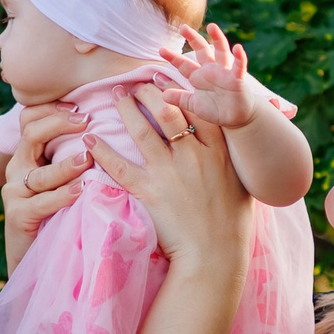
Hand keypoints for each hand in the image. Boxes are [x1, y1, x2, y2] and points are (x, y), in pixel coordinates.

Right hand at [2, 102, 92, 273]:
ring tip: (88, 158)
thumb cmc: (59, 211)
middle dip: (59, 124)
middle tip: (87, 121)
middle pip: (31, 134)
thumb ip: (73, 153)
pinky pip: (42, 202)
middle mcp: (17, 168)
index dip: (52, 108)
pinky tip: (80, 190)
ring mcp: (14, 192)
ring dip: (66, 164)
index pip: (30, 118)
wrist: (39, 255)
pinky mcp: (17, 215)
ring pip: (41, 173)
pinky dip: (62, 196)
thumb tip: (106, 127)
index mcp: (28, 154)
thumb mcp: (64, 177)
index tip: (81, 105)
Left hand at [87, 85, 250, 275]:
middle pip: (169, 109)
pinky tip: (90, 139)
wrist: (216, 257)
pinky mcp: (150, 192)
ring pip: (143, 129)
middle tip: (137, 81)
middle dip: (150, 89)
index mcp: (219, 151)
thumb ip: (234, 160)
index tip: (167, 76)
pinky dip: (103, 151)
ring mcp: (170, 172)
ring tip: (116, 94)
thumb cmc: (232, 225)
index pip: (198, 107)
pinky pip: (120, 166)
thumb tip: (235, 144)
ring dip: (126, 107)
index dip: (180, 88)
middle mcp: (194, 155)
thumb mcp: (243, 184)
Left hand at [162, 23, 258, 130]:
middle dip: (193, 38)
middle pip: (201, 50)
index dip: (173, 57)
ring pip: (221, 51)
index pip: (183, 64)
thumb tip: (163, 95)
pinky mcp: (237, 79)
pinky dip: (240, 57)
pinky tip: (238, 48)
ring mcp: (225, 72)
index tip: (160, 50)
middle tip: (183, 27)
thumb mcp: (194, 104)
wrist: (236, 118)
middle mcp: (211, 70)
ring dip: (218, 38)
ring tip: (212, 27)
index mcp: (199, 76)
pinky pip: (239, 66)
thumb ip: (180, 98)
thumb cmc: (216, 109)